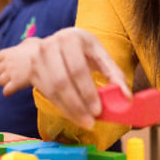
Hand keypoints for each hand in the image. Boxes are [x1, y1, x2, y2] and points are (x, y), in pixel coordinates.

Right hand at [0, 27, 128, 129]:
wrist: (54, 46)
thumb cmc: (82, 50)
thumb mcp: (98, 54)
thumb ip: (113, 73)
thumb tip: (126, 97)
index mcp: (71, 37)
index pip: (78, 69)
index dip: (87, 91)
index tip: (98, 110)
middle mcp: (51, 45)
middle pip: (62, 81)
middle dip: (77, 105)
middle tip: (90, 121)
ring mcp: (38, 59)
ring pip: (53, 90)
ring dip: (69, 110)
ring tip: (84, 122)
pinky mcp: (33, 71)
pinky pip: (47, 94)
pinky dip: (61, 107)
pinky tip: (73, 115)